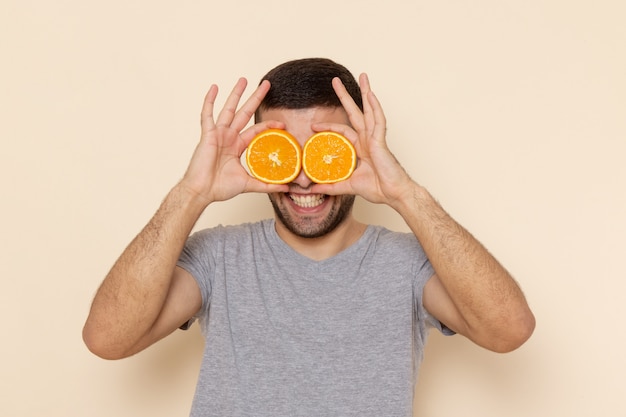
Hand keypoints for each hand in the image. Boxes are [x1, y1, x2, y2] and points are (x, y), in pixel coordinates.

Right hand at [180, 78, 287, 203]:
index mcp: (237, 146)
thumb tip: (287, 189)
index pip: (256, 130)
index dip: (268, 125)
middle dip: (255, 98)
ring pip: (229, 109)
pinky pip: (208, 114)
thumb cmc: (220, 188)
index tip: (282, 123)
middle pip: (245, 113)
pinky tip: (214, 88)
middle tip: (266, 84)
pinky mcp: (208, 134)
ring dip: (236, 94)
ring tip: (244, 80)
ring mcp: (218, 134)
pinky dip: (209, 101)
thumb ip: (267, 185)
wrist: (202, 191)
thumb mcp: (249, 184)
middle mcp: (229, 137)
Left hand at [311, 74, 413, 207]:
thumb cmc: (377, 188)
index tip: (313, 126)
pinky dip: (375, 107)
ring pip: (370, 110)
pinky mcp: (381, 141)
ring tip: (362, 76)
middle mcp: (368, 139)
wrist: (393, 194)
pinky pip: (379, 121)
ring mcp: (375, 138)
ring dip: (366, 92)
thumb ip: (330, 186)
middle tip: (334, 81)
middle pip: (355, 112)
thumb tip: (312, 189)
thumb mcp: (347, 186)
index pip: (342, 131)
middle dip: (345, 96)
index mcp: (360, 147)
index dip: (328, 126)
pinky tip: (371, 95)